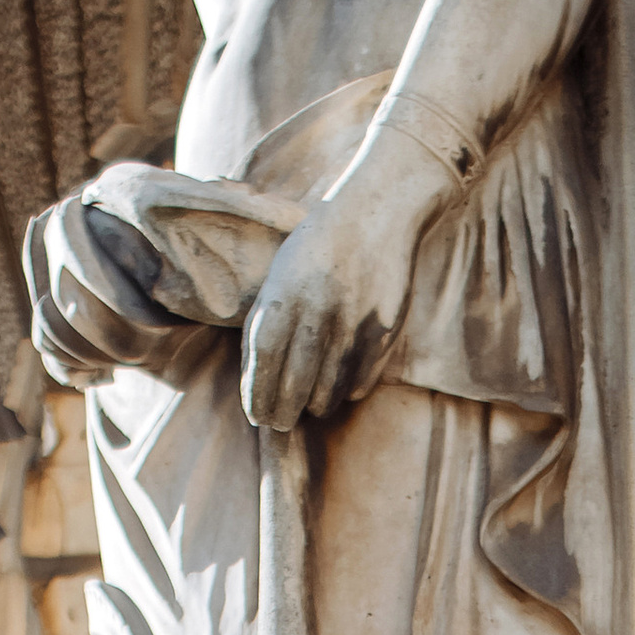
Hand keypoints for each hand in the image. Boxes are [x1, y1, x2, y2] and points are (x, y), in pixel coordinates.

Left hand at [240, 160, 437, 430]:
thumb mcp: (280, 275)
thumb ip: (264, 323)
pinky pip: (359, 384)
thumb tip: (252, 381)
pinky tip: (339, 380)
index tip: (256, 416)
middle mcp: (318, 314)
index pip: (264, 363)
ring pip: (328, 394)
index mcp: (285, 296)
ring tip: (309, 401)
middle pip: (294, 387)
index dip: (257, 396)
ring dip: (315, 404)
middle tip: (280, 422)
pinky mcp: (383, 334)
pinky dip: (345, 390)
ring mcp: (353, 326)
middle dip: (283, 414)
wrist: (378, 213)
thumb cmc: (317, 246)